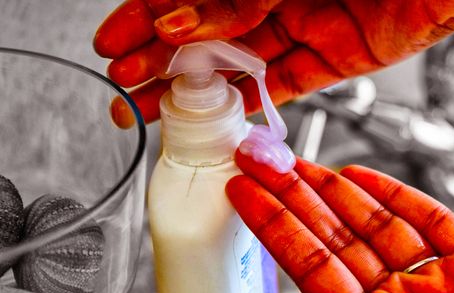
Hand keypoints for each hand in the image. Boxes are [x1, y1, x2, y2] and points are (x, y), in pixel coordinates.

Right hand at [94, 0, 453, 127]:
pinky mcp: (340, 56)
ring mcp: (308, 22)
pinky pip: (287, 82)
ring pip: (240, 60)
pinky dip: (253, 100)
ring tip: (154, 107)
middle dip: (160, 57)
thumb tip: (180, 24)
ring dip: (197, 85)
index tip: (113, 41)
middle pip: (208, 30)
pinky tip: (220, 115)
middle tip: (122, 85)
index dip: (147, 16)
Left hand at [225, 152, 453, 292]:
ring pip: (378, 230)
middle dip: (300, 204)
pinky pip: (428, 224)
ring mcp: (442, 284)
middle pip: (340, 246)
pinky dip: (397, 197)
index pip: (314, 275)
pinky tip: (365, 177)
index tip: (247, 196)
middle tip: (265, 164)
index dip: (277, 231)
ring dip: (341, 195)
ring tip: (303, 162)